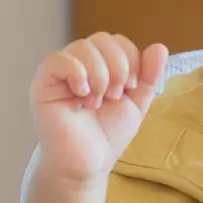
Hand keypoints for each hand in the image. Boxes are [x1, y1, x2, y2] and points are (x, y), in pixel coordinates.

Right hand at [29, 33, 167, 191]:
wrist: (87, 163)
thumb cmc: (107, 134)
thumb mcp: (136, 103)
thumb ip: (148, 76)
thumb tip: (159, 47)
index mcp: (101, 64)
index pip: (118, 41)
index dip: (130, 60)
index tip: (129, 88)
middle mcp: (79, 63)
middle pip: (102, 39)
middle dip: (118, 67)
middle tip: (115, 96)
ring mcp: (60, 72)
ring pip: (82, 46)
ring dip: (99, 74)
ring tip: (97, 101)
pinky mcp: (43, 83)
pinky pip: (58, 59)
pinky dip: (76, 73)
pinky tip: (82, 95)